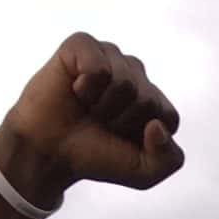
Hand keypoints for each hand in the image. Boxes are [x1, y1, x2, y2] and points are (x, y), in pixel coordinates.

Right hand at [0, 33, 183, 205]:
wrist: (50, 151)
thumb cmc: (96, 158)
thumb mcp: (143, 173)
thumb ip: (169, 158)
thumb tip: (157, 126)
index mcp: (155, 102)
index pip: (168, 117)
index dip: (144, 137)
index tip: (121, 140)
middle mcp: (136, 75)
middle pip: (147, 100)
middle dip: (121, 122)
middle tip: (99, 123)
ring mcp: (111, 56)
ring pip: (125, 82)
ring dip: (102, 106)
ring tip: (87, 107)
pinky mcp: (83, 45)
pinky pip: (98, 66)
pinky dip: (86, 87)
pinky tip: (75, 90)